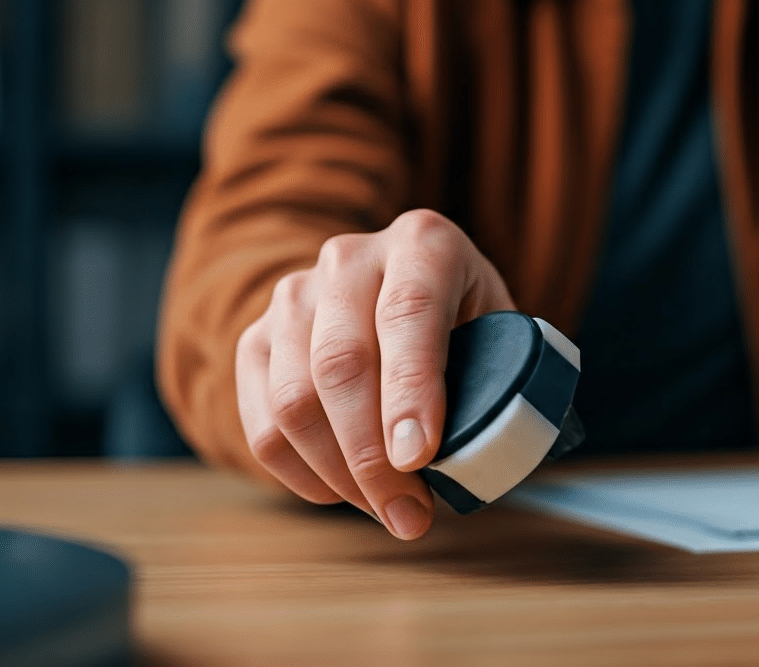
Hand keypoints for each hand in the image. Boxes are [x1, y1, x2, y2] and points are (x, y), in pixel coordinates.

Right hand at [235, 209, 514, 538]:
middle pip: (341, 361)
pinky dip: (302, 474)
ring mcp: (294, 296)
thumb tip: (483, 456)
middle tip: (407, 514)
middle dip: (372, 455)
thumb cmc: (466, 324)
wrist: (401, 290)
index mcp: (424, 243)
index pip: (409, 311)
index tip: (418, 457)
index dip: (411, 389)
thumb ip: (500, 381)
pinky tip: (343, 492)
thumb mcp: (501, 334)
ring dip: (339, 474)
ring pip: (294, 398)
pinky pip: (263, 423)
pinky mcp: (256, 340)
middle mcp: (350, 258)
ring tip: (385, 511)